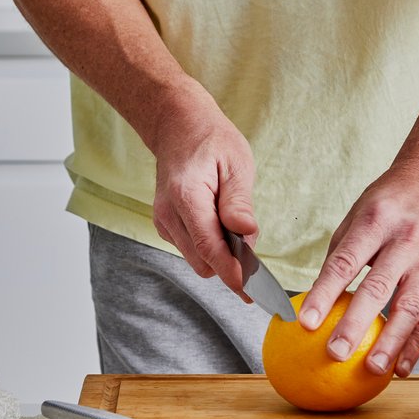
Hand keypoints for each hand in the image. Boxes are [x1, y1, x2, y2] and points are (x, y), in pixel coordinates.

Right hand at [149, 95, 257, 298]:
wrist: (178, 125)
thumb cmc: (211, 140)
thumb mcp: (236, 163)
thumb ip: (239, 202)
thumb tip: (246, 234)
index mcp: (187, 196)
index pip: (210, 249)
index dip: (233, 274)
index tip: (252, 293)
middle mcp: (168, 214)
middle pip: (203, 262)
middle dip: (231, 266)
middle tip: (255, 252)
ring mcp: (163, 221)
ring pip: (197, 260)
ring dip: (221, 256)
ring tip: (236, 229)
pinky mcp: (165, 226)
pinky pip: (192, 250)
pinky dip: (210, 248)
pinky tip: (221, 227)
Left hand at [300, 158, 418, 377]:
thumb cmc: (389, 203)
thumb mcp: (358, 214)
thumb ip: (340, 254)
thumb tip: (314, 298)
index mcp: (376, 221)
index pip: (346, 262)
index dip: (324, 293)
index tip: (305, 323)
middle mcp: (406, 240)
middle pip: (378, 288)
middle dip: (355, 324)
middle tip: (334, 354)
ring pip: (410, 307)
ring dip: (390, 343)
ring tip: (372, 370)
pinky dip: (416, 344)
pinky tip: (400, 368)